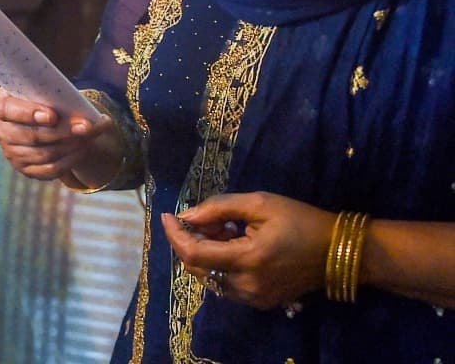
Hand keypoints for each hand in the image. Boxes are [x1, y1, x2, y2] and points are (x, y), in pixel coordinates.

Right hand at [0, 87, 121, 186]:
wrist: (38, 118)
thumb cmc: (41, 98)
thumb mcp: (41, 90)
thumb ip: (53, 94)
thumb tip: (82, 109)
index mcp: (0, 105)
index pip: (8, 110)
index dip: (29, 113)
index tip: (53, 116)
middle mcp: (1, 131)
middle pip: (32, 135)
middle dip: (62, 131)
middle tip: (86, 126)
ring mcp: (10, 152)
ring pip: (44, 154)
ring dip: (70, 145)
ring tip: (90, 136)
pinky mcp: (24, 168)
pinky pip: (49, 169)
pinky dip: (69, 160)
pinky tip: (83, 149)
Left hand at [163, 192, 337, 310]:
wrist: (340, 252)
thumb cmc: (301, 221)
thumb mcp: (260, 204)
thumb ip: (219, 208)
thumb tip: (187, 216)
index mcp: (248, 261)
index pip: (194, 254)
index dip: (175, 235)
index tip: (167, 215)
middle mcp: (247, 286)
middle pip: (197, 268)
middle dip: (191, 241)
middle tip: (206, 218)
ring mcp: (254, 298)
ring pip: (209, 277)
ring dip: (205, 253)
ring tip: (223, 229)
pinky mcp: (261, 302)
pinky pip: (225, 284)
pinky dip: (219, 264)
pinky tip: (233, 245)